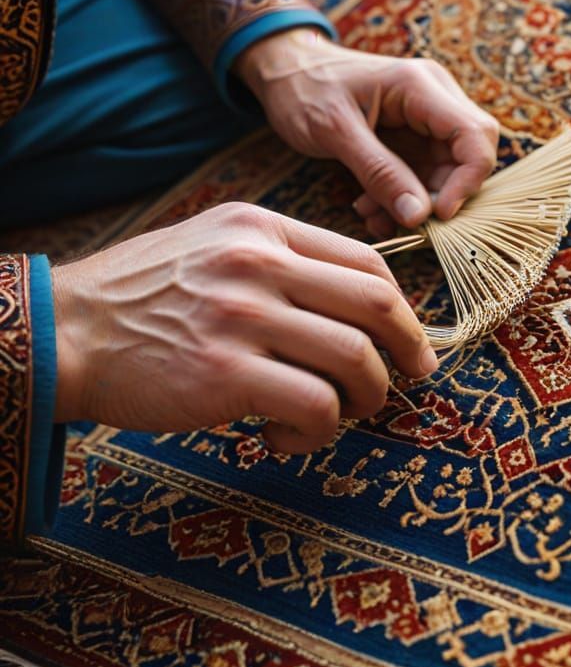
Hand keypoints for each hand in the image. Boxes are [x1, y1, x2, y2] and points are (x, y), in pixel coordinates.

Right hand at [50, 202, 437, 451]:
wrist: (63, 331)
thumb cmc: (143, 298)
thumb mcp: (213, 246)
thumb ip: (280, 261)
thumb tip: (355, 303)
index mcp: (261, 229)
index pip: (366, 262)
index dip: (402, 308)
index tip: (409, 342)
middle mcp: (258, 264)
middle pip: (376, 304)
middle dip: (409, 350)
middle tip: (411, 380)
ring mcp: (242, 316)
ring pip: (355, 359)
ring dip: (365, 398)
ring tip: (335, 414)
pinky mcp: (226, 374)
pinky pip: (316, 406)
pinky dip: (318, 432)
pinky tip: (285, 437)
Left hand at [234, 29, 499, 238]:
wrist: (283, 72)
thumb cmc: (304, 89)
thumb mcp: (335, 131)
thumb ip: (379, 172)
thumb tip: (420, 217)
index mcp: (421, 85)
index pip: (476, 135)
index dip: (468, 180)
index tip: (438, 215)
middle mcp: (435, 99)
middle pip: (468, 157)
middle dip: (440, 196)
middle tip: (402, 220)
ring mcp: (426, 120)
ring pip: (447, 174)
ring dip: (416, 203)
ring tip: (372, 213)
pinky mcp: (414, 140)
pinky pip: (424, 177)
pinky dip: (402, 199)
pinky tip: (370, 208)